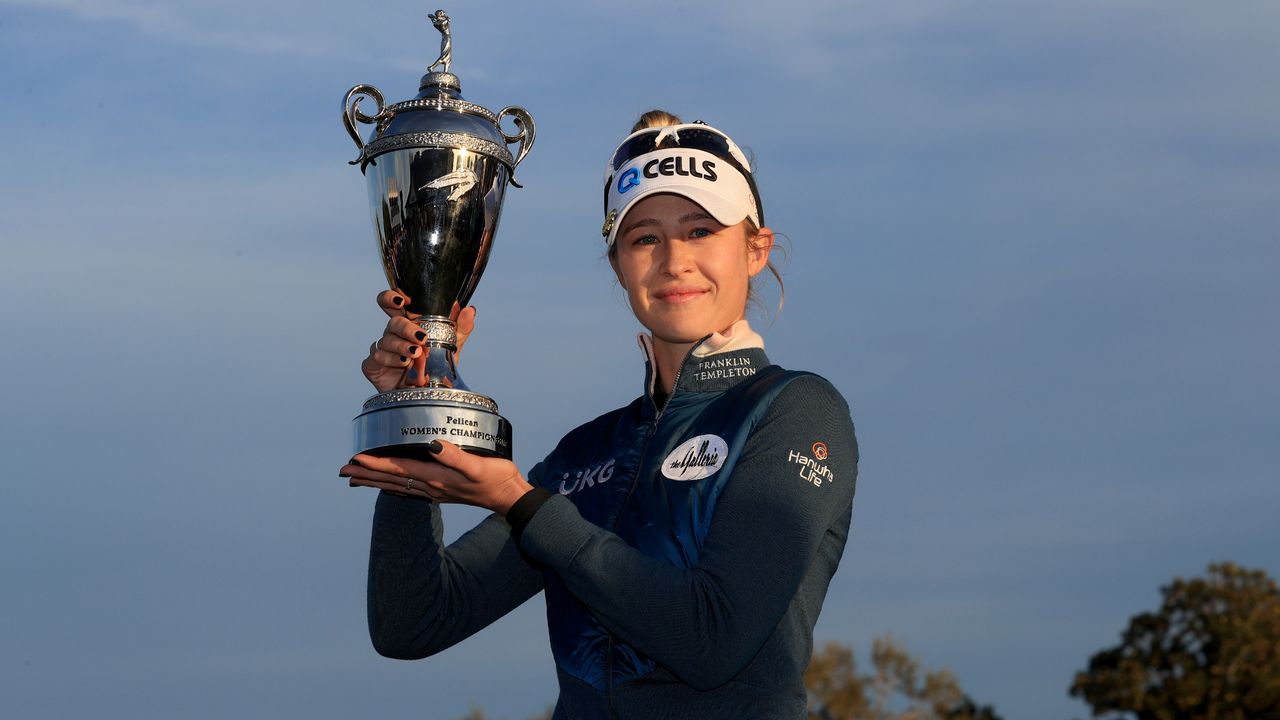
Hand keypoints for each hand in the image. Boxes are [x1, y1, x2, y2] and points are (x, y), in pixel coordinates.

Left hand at [341, 440, 532, 515]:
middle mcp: (431, 486)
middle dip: (367, 475)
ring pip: (397, 485)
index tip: (355, 459)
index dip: (376, 464)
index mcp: (436, 478)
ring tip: (356, 478)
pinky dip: (392, 486)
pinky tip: (388, 486)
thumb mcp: (478, 465)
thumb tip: (433, 445)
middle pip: (392, 480)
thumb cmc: (497, 478)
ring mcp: (435, 491)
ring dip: (375, 481)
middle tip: (344, 471)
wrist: (509, 496)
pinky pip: (409, 489)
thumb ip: (454, 456)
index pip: (399, 469)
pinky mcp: (441, 491)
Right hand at [360, 290, 475, 392]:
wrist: (426, 396)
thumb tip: (469, 309)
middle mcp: (393, 335)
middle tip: (421, 337)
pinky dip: (391, 359)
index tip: (403, 300)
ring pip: (386, 340)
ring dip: (402, 346)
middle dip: (406, 328)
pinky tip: (403, 364)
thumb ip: (461, 328)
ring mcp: (382, 349)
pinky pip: (377, 357)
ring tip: (416, 354)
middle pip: (392, 321)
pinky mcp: (373, 366)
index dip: (392, 297)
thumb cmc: (435, 369)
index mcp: (408, 325)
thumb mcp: (453, 348)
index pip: (393, 303)